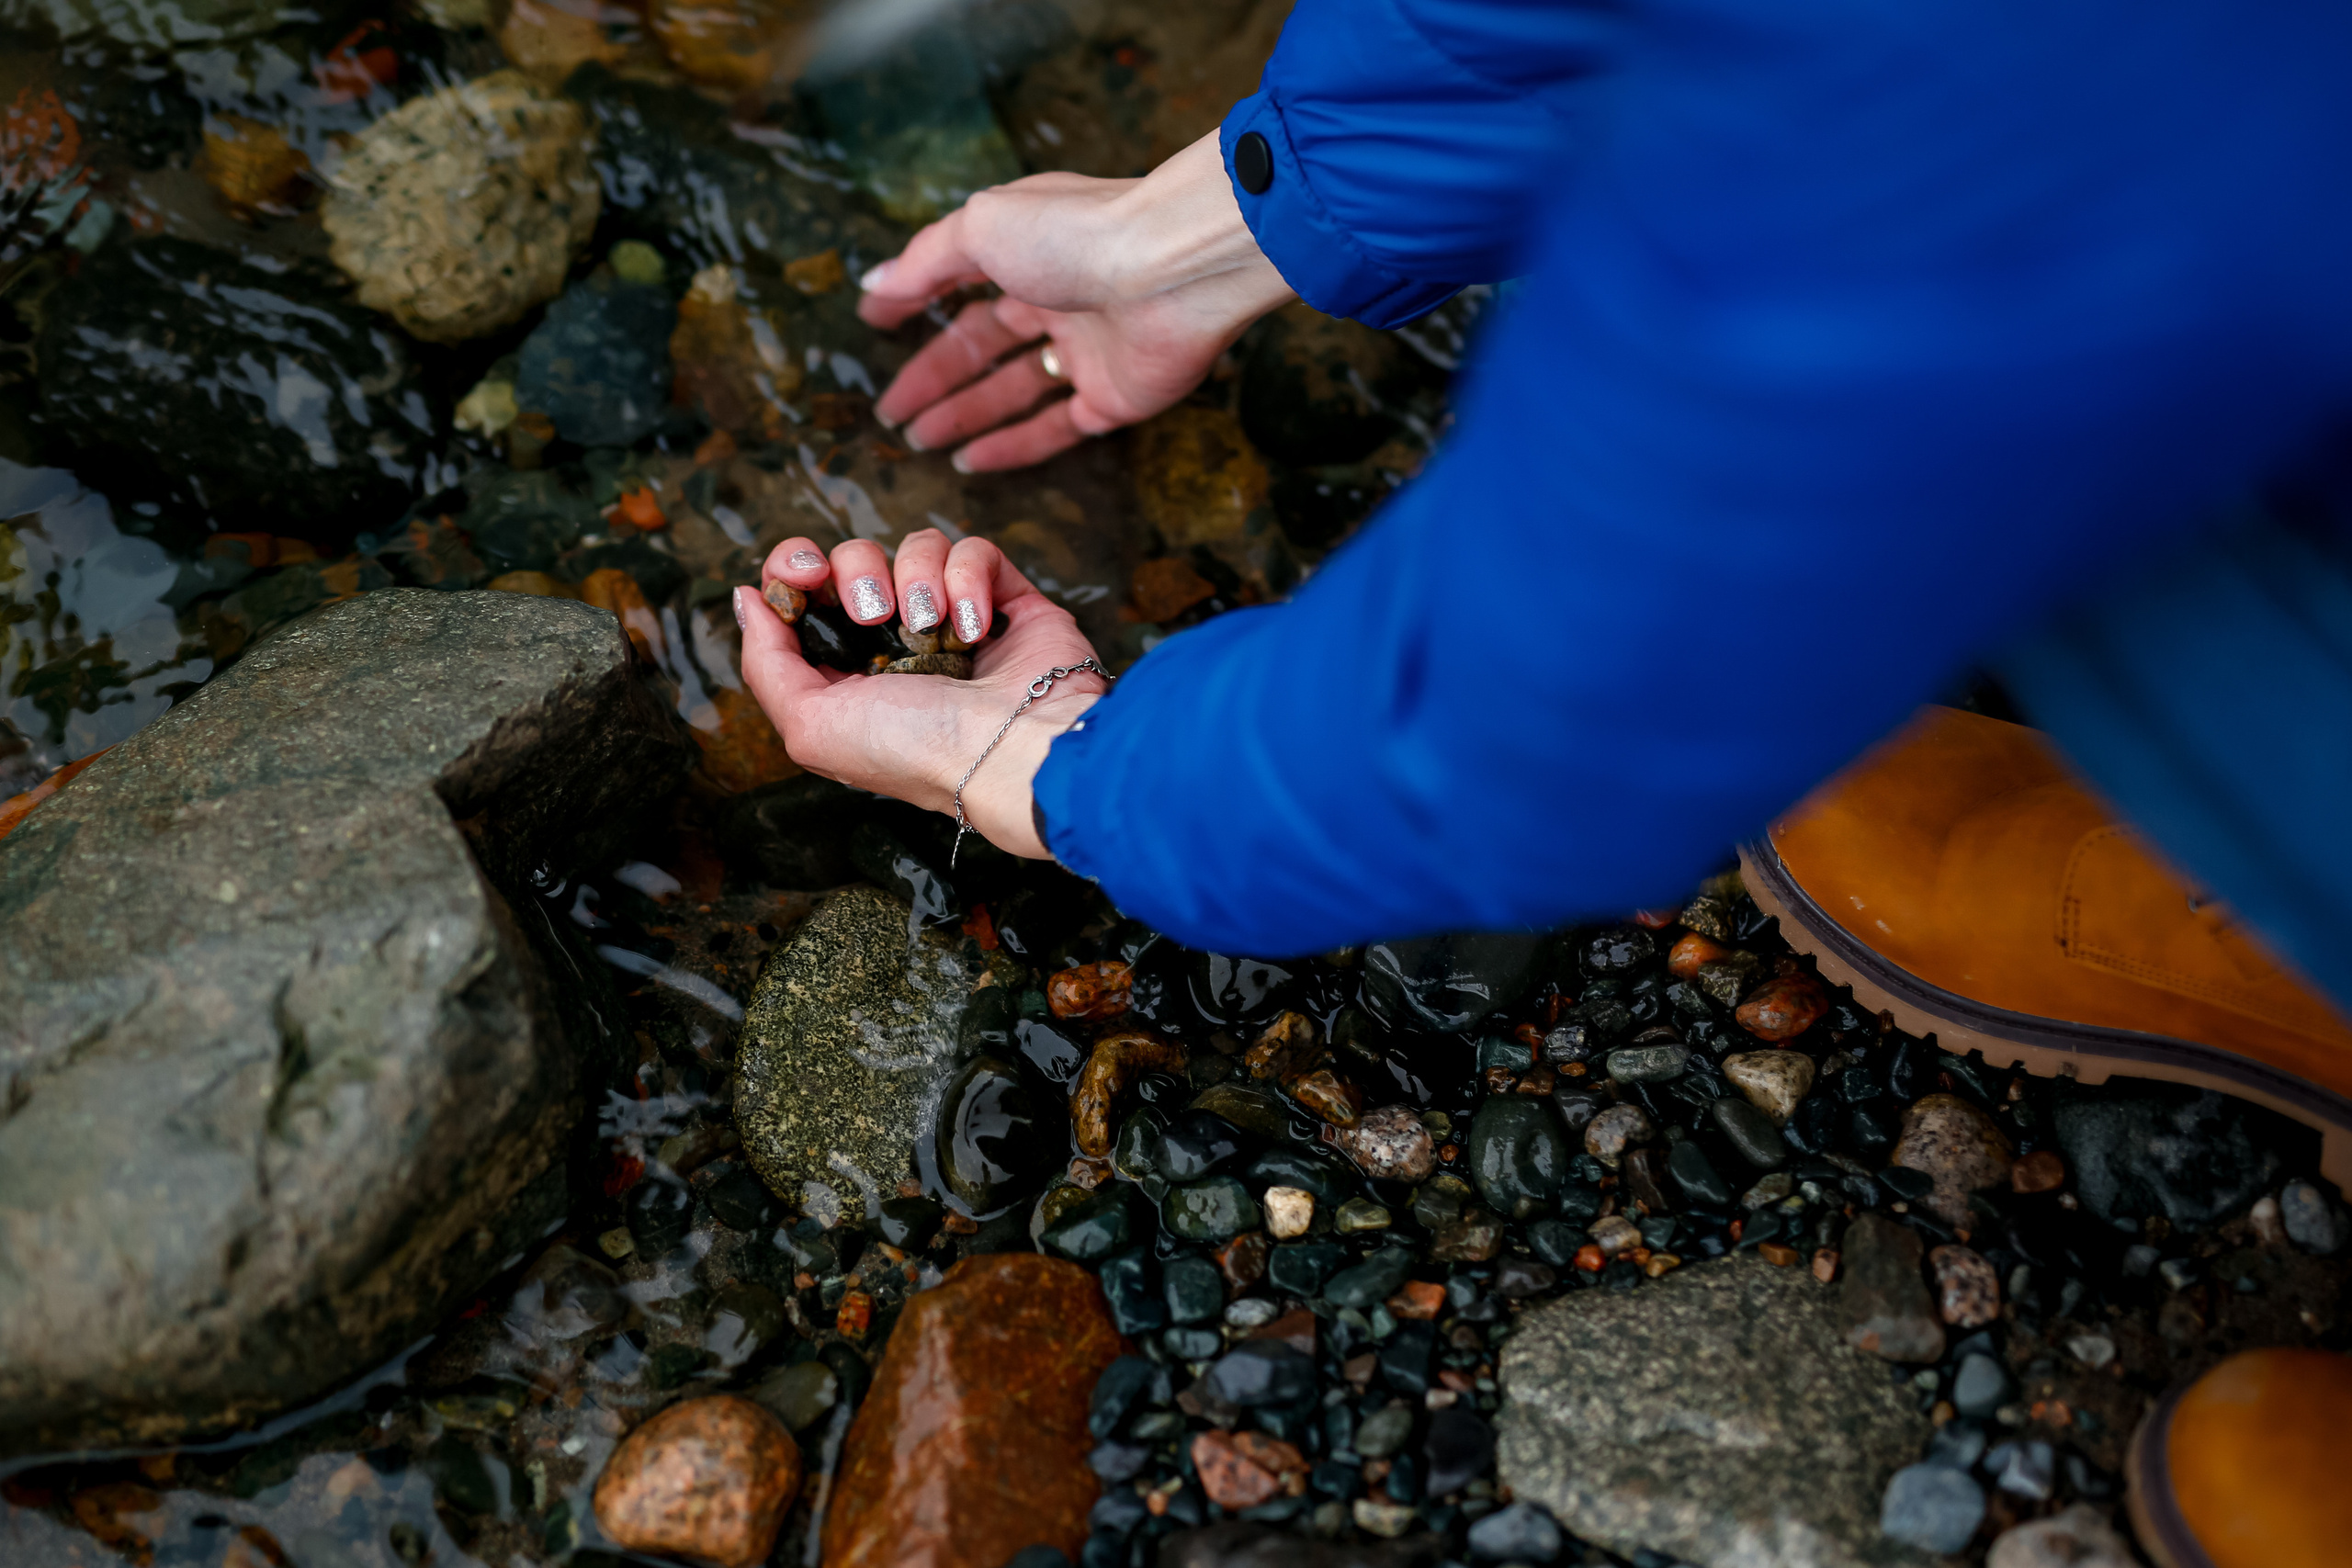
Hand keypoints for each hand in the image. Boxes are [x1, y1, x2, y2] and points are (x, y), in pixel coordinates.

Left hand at [735, 530, 1104, 856]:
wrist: (1009, 751)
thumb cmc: (914, 751)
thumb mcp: (811, 725)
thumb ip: (766, 662)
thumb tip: (746, 599)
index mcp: (847, 669)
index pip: (807, 591)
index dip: (794, 568)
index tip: (804, 574)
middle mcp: (897, 640)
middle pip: (855, 557)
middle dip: (857, 572)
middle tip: (873, 614)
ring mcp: (952, 616)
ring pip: (915, 547)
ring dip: (917, 578)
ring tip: (931, 625)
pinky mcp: (1004, 598)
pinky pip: (973, 550)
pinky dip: (968, 579)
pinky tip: (973, 627)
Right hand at [859, 129, 1294, 471]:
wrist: (1172, 270)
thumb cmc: (1074, 234)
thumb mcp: (981, 229)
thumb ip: (926, 261)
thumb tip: (874, 284)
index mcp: (1029, 251)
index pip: (962, 285)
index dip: (918, 307)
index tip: (876, 330)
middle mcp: (1059, 299)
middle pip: (984, 346)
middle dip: (934, 380)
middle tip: (890, 414)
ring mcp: (1089, 351)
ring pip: (1015, 391)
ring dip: (964, 416)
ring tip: (917, 440)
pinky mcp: (1116, 398)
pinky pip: (1057, 429)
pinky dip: (1013, 447)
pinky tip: (969, 462)